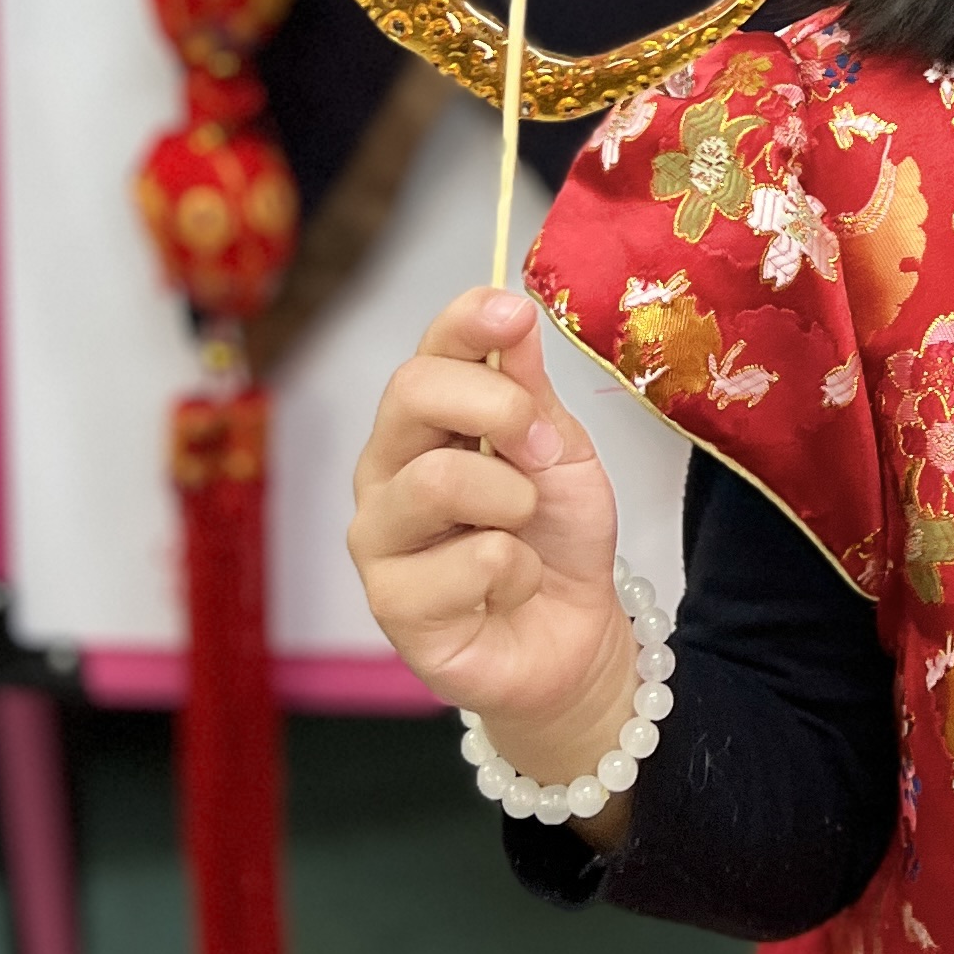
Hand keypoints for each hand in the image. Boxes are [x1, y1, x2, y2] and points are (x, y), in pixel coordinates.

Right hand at [349, 284, 632, 785]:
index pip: (428, 351)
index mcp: (423, 425)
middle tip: (545, 450)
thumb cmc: (556, 540)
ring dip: (513, 500)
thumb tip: (514, 316)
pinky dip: (520, 572)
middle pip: (412, 393)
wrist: (574, 640)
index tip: (515, 313)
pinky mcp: (394, 607)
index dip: (467, 323)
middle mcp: (385, 473)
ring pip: (438, 479)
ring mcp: (379, 541)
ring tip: (524, 528)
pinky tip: (510, 590)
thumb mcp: (562, 454)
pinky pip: (475, 561)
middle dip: (500, 408)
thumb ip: (531, 394)